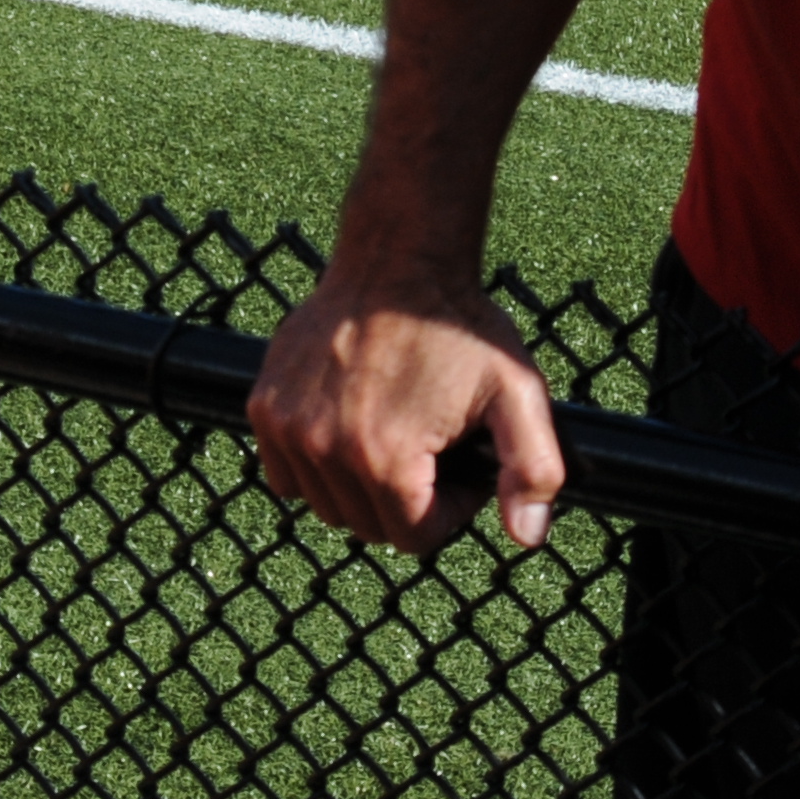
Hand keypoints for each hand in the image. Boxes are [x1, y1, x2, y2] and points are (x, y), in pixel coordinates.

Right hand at [249, 270, 566, 553]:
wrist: (398, 259)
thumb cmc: (459, 326)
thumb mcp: (518, 393)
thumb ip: (534, 470)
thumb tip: (528, 537)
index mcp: (385, 459)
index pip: (414, 539)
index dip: (450, 508)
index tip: (459, 458)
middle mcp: (325, 449)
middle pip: (369, 526)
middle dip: (407, 499)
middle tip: (431, 443)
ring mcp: (287, 428)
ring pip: (327, 504)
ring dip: (361, 484)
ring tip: (394, 428)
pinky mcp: (265, 406)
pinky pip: (286, 474)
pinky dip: (316, 465)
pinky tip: (349, 424)